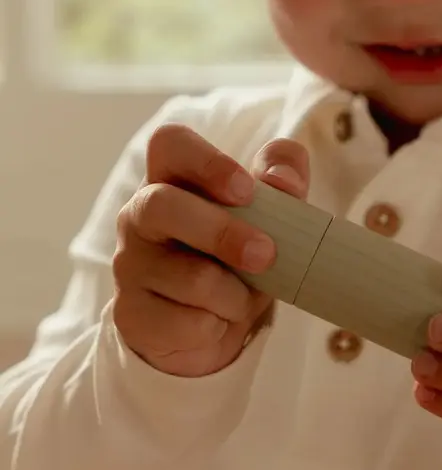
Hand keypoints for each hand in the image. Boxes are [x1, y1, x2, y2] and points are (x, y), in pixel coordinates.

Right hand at [112, 123, 309, 376]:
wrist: (213, 322)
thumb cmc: (239, 249)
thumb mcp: (271, 209)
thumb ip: (283, 176)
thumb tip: (282, 180)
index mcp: (172, 175)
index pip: (170, 143)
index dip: (207, 162)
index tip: (247, 190)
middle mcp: (140, 213)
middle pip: (162, 204)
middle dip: (221, 232)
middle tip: (266, 254)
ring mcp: (129, 263)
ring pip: (187, 276)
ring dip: (234, 294)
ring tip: (244, 298)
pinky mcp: (130, 312)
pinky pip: (183, 322)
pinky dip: (217, 326)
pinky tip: (217, 321)